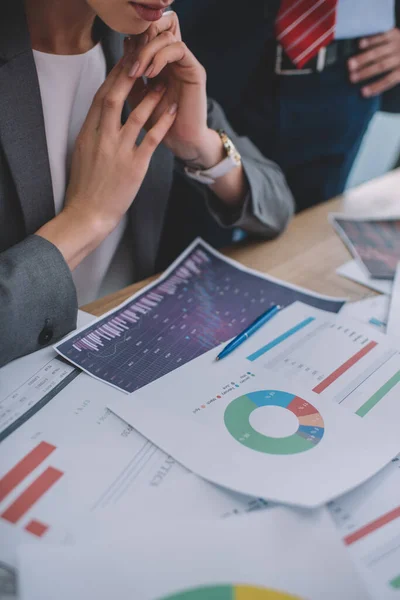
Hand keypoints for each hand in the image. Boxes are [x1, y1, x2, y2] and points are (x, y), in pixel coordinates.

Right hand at [37, 54, 176, 268]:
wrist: (87, 214)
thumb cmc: (85, 187)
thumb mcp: (81, 154)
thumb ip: (92, 134)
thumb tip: (100, 117)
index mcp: (86, 134)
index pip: (99, 97)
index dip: (113, 77)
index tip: (125, 63)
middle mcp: (101, 138)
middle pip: (113, 97)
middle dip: (128, 75)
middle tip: (144, 60)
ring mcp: (118, 152)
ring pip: (135, 114)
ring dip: (151, 96)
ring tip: (164, 83)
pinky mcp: (134, 166)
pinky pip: (151, 138)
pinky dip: (163, 122)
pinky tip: (173, 110)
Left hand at [125, 11, 222, 168]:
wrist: (179, 142)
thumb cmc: (156, 125)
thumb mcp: (136, 97)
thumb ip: (129, 75)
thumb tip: (124, 47)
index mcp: (160, 62)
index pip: (148, 34)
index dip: (134, 39)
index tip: (120, 59)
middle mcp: (174, 59)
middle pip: (160, 27)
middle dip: (140, 40)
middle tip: (128, 62)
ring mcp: (185, 63)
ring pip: (167, 36)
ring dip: (147, 51)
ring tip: (137, 71)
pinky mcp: (195, 70)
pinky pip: (179, 48)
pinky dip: (161, 57)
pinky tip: (150, 73)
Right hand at [348, 28, 399, 96]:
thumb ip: (390, 79)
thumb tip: (368, 90)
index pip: (389, 80)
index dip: (376, 86)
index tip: (363, 93)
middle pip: (381, 66)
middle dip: (366, 72)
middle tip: (351, 78)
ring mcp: (396, 44)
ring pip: (378, 52)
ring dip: (363, 58)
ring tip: (350, 64)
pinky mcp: (393, 33)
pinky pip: (381, 36)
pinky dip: (370, 40)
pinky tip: (360, 44)